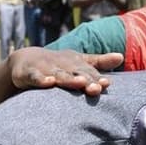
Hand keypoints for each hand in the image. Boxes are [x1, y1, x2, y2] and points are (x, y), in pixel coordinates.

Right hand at [7, 47, 123, 95]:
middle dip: (86, 79)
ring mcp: (45, 68)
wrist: (24, 60)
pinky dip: (40, 79)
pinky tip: (48, 83)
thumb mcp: (78, 61)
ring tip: (79, 83)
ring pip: (58, 75)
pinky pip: (35, 77)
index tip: (106, 84)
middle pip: (76, 73)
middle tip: (97, 88)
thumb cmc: (58, 64)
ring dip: (69, 79)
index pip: (89, 72)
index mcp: (75, 63)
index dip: (97, 77)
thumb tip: (121, 57)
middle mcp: (62, 64)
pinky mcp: (28, 73)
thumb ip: (99, 62)